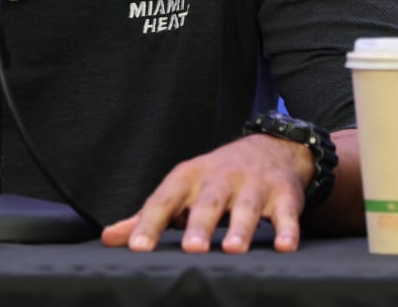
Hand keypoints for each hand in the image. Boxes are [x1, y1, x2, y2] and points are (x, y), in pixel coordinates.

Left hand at [101, 135, 312, 253]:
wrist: (271, 149)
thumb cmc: (216, 178)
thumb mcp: (181, 189)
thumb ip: (148, 215)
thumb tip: (109, 237)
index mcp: (188, 178)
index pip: (164, 201)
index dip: (149, 223)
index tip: (137, 248)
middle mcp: (220, 178)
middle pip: (207, 202)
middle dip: (199, 224)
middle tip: (192, 248)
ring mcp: (254, 186)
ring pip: (246, 207)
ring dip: (241, 227)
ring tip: (233, 249)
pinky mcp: (284, 196)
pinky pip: (287, 213)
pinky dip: (288, 229)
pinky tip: (286, 246)